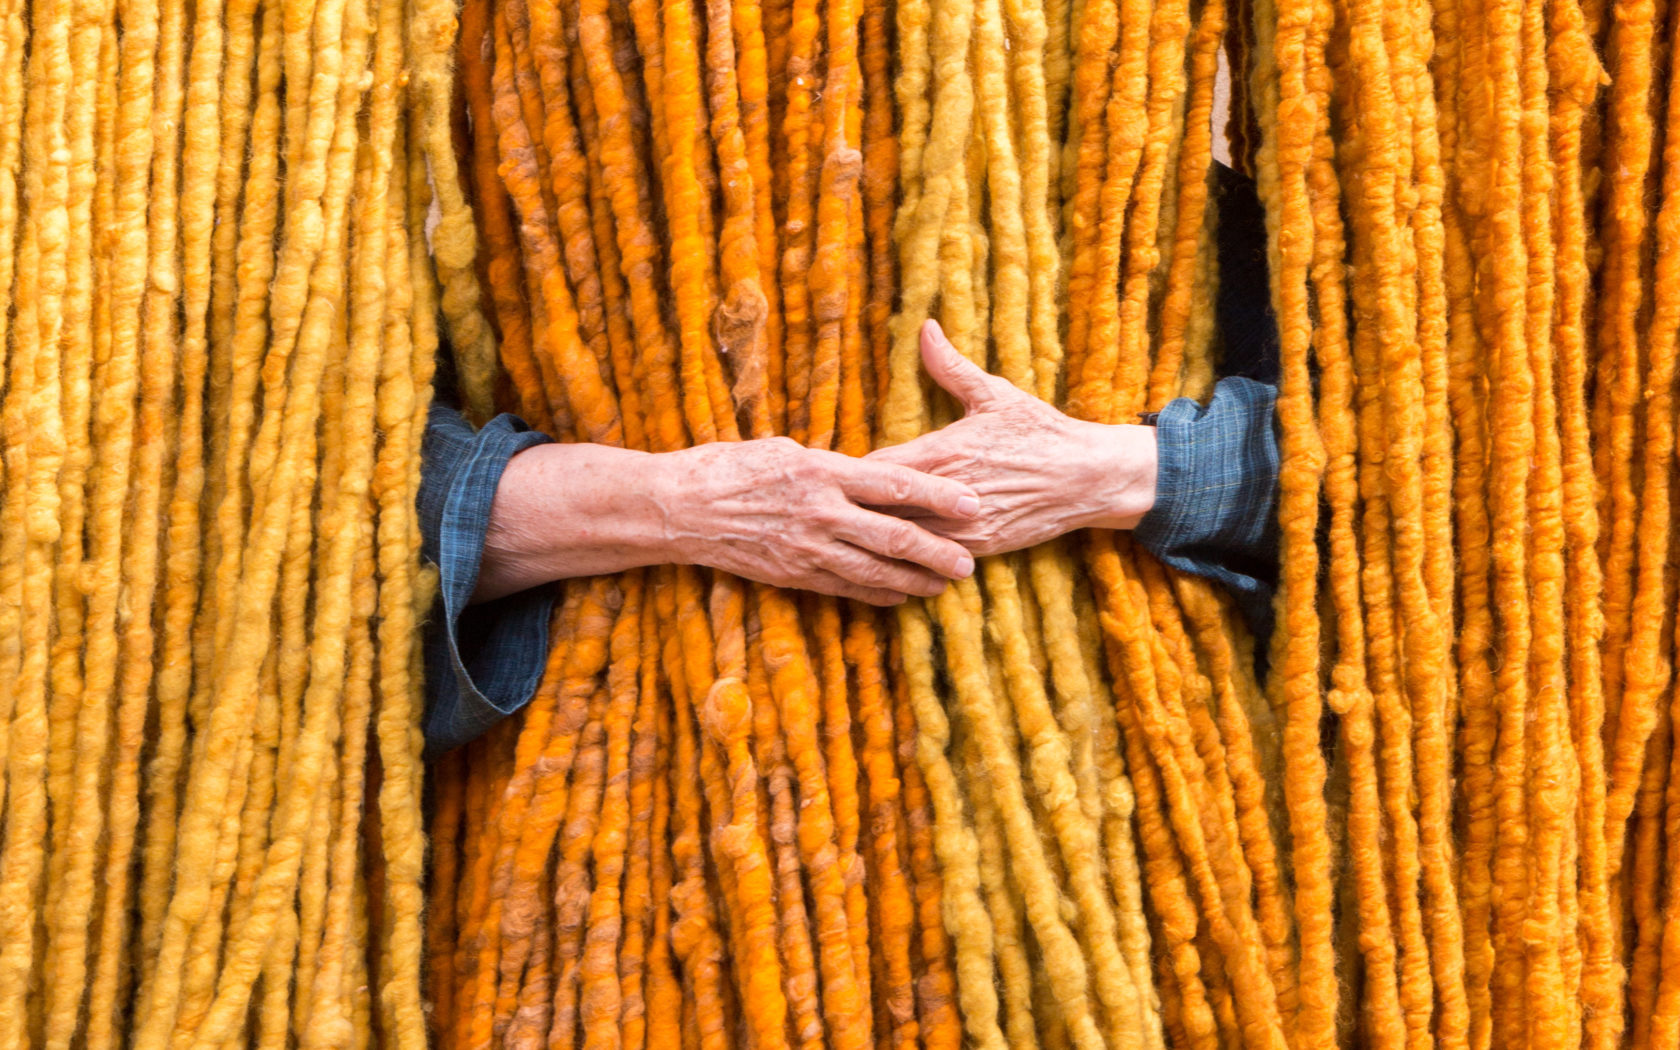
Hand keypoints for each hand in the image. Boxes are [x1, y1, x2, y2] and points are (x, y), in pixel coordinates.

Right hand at [651, 437, 978, 603]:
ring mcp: (807, 549)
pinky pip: (844, 588)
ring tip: (945, 584)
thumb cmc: (733, 467)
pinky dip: (876, 594)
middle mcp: (821, 513)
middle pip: (893, 535)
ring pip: (873, 570)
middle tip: (970, 562)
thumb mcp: (787, 451)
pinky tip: (900, 596)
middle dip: (937, 550)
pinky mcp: (793, 574)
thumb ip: (832, 467)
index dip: (939, 496)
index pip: (895, 484)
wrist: (682, 508)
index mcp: (823, 472)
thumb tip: (869, 473)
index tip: (973, 502)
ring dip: (914, 579)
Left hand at [865, 320, 1157, 557]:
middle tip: (842, 501)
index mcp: (942, 452)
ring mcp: (963, 526)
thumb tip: (925, 329)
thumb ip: (950, 367)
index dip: (852, 472)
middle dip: (861, 504)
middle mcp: (947, 493)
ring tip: (861, 527)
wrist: (1089, 477)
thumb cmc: (1041, 432)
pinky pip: (931, 557)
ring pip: (902, 538)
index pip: (874, 469)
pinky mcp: (978, 548)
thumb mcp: (995, 394)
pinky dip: (913, 552)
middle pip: (880, 508)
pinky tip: (898, 549)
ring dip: (883, 531)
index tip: (839, 470)